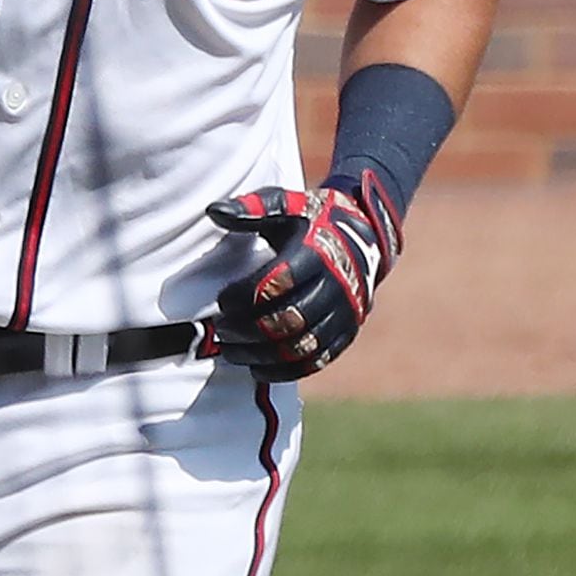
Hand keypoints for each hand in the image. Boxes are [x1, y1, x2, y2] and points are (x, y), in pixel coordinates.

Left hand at [205, 177, 405, 379]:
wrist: (363, 234)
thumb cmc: (310, 219)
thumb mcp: (284, 204)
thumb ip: (250, 208)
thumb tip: (213, 211)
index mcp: (318, 253)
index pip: (277, 283)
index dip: (245, 296)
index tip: (221, 300)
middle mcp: (336, 287)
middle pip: (287, 320)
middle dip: (247, 329)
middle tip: (220, 330)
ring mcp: (345, 314)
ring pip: (300, 346)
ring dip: (260, 354)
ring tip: (230, 351)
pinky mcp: (347, 333)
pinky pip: (316, 361)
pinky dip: (285, 371)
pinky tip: (256, 368)